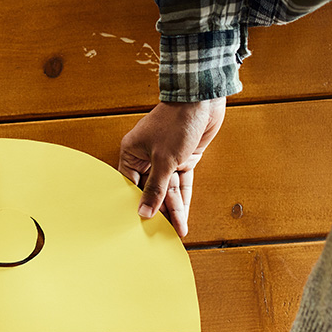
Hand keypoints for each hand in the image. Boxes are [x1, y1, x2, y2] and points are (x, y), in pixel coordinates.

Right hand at [118, 98, 225, 236]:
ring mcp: (166, 159)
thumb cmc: (176, 121)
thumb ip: (155, 188)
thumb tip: (145, 211)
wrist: (202, 99)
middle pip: (150, 191)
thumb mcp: (164, 159)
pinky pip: (181, 184)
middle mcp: (147, 157)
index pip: (129, 186)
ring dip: (173, 209)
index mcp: (132, 153)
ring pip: (167, 190)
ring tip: (176, 230)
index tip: (138, 225)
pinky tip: (183, 216)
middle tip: (161, 232)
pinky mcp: (183, 160)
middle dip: (158, 211)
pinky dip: (183, 198)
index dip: (134, 205)